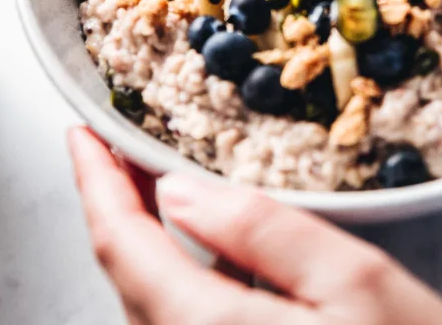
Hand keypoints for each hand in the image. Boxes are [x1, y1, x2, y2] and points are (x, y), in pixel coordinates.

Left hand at [66, 127, 441, 324]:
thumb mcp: (358, 284)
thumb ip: (263, 232)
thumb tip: (180, 193)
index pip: (122, 245)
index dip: (95, 181)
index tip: (83, 133)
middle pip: (129, 279)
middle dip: (118, 207)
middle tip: (122, 147)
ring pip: (154, 307)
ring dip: (149, 244)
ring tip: (161, 187)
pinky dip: (183, 281)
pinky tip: (215, 254)